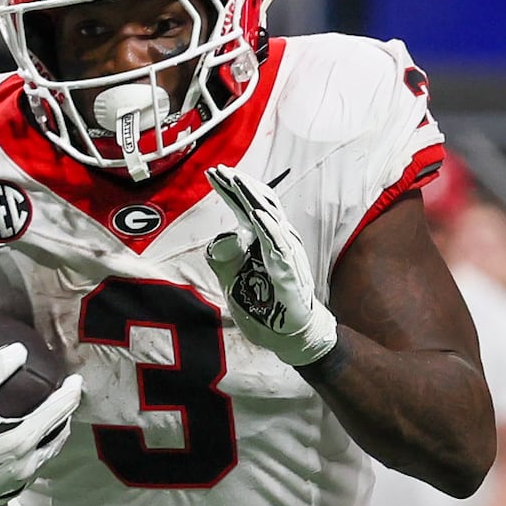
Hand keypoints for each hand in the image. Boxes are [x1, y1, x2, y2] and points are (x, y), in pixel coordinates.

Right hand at [0, 342, 82, 505]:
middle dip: (65, 417)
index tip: (76, 381)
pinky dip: (33, 456)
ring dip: (51, 438)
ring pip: (45, 457)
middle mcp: (24, 465)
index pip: (58, 412)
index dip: (70, 394)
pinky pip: (28, 472)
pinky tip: (24, 447)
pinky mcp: (3, 494)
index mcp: (21, 439)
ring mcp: (14, 483)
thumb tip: (19, 349)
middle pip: (58, 437)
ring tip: (50, 423)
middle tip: (65, 401)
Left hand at [200, 167, 337, 365]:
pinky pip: (279, 246)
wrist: (292, 335)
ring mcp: (286, 255)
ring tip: (237, 181)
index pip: (247, 207)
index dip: (231, 190)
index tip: (213, 172)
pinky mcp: (290, 273)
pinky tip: (257, 215)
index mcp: (264, 241)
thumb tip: (222, 235)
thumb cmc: (267, 305)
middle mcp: (278, 241)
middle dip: (240, 186)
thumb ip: (224, 257)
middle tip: (221, 169)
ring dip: (252, 199)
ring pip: (270, 219)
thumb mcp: (234, 278)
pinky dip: (268, 229)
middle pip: (259, 204)